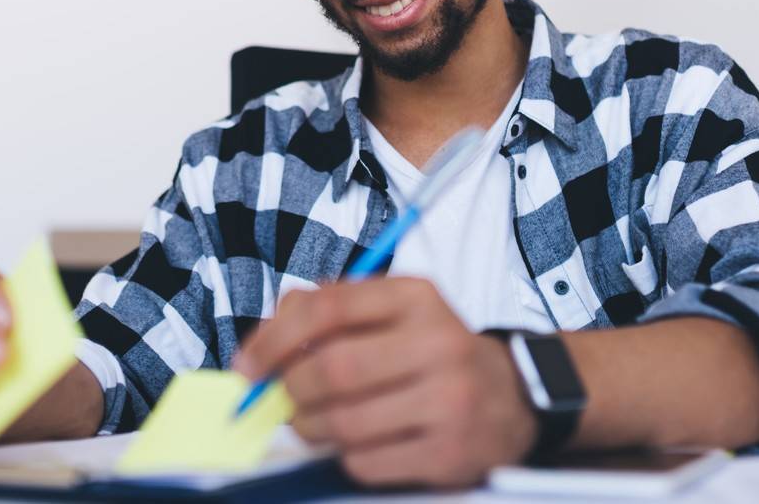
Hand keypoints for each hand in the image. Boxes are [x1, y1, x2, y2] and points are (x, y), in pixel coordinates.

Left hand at [232, 277, 537, 487]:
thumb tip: (261, 343)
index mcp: (416, 296)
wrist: (510, 398)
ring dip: (310, 427)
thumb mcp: (392, 312)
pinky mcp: (448, 453)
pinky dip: (345, 456)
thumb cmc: (430, 352)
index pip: (327, 308)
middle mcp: (438, 342)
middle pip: (332, 368)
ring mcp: (448, 400)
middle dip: (290, 389)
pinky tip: (356, 442)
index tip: (248, 365)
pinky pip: (365, 462)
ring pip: (343, 421)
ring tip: (312, 422)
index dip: (274, 338)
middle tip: (279, 399)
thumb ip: (327, 310)